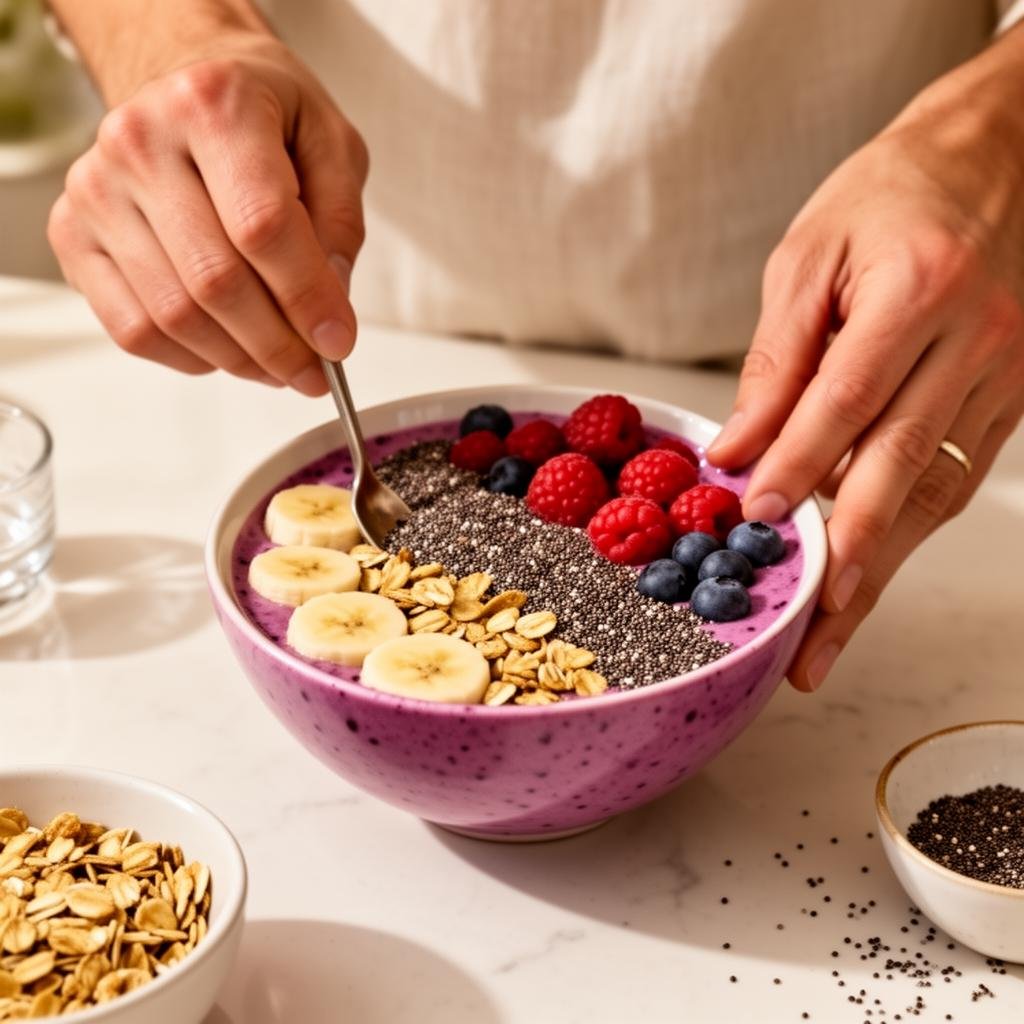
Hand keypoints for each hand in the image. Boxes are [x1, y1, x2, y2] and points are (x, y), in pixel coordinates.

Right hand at [48, 35, 366, 393]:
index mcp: (213, 105)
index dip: (307, 299)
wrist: (190, 87)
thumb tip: (328, 309)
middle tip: (314, 372)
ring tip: (279, 364)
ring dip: (239, 359)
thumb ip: (340, 224)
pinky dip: (190, 358)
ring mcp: (96, 190)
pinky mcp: (73, 234)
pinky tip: (228, 350)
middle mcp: (140, 141)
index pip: (263, 227)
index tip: (338, 343)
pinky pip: (132, 329)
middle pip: (216, 281)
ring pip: (174, 316)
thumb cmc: (265, 118)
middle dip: (278, 345)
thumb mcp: (332, 145)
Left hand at [706, 32, 1023, 689]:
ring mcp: (1008, 373)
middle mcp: (976, 340)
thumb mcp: (811, 253)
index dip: (797, 467)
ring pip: (938, 488)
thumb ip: (776, 356)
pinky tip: (875, 569)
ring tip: (838, 630)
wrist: (1003, 155)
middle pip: (902, 467)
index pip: (846, 401)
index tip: (752, 520)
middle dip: (850, 557)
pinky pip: (961, 473)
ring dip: (883, 565)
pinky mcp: (1018, 394)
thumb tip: (738, 446)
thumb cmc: (891, 195)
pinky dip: (913, 527)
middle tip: (807, 631)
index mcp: (917, 291)